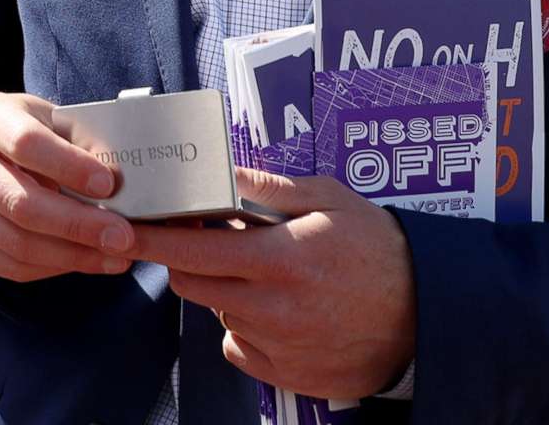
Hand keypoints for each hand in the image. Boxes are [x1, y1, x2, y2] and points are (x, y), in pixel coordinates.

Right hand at [0, 92, 136, 282]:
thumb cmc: (32, 132)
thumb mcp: (54, 120)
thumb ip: (84, 142)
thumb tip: (124, 180)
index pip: (26, 143)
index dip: (69, 167)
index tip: (109, 185)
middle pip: (20, 203)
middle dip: (78, 225)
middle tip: (122, 237)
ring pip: (17, 242)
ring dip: (73, 255)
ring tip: (114, 256)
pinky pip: (9, 266)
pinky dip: (53, 269)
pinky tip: (84, 261)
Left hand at [126, 168, 416, 399]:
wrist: (425, 314)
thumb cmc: (377, 248)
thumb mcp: (330, 200)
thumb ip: (269, 187)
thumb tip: (221, 173)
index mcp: (280, 258)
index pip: (192, 249)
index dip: (151, 237)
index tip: (123, 226)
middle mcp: (272, 307)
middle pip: (191, 283)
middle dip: (185, 258)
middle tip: (210, 237)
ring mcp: (278, 346)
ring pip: (217, 311)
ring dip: (223, 289)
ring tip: (265, 272)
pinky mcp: (285, 375)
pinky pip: (238, 347)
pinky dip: (244, 326)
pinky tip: (277, 308)